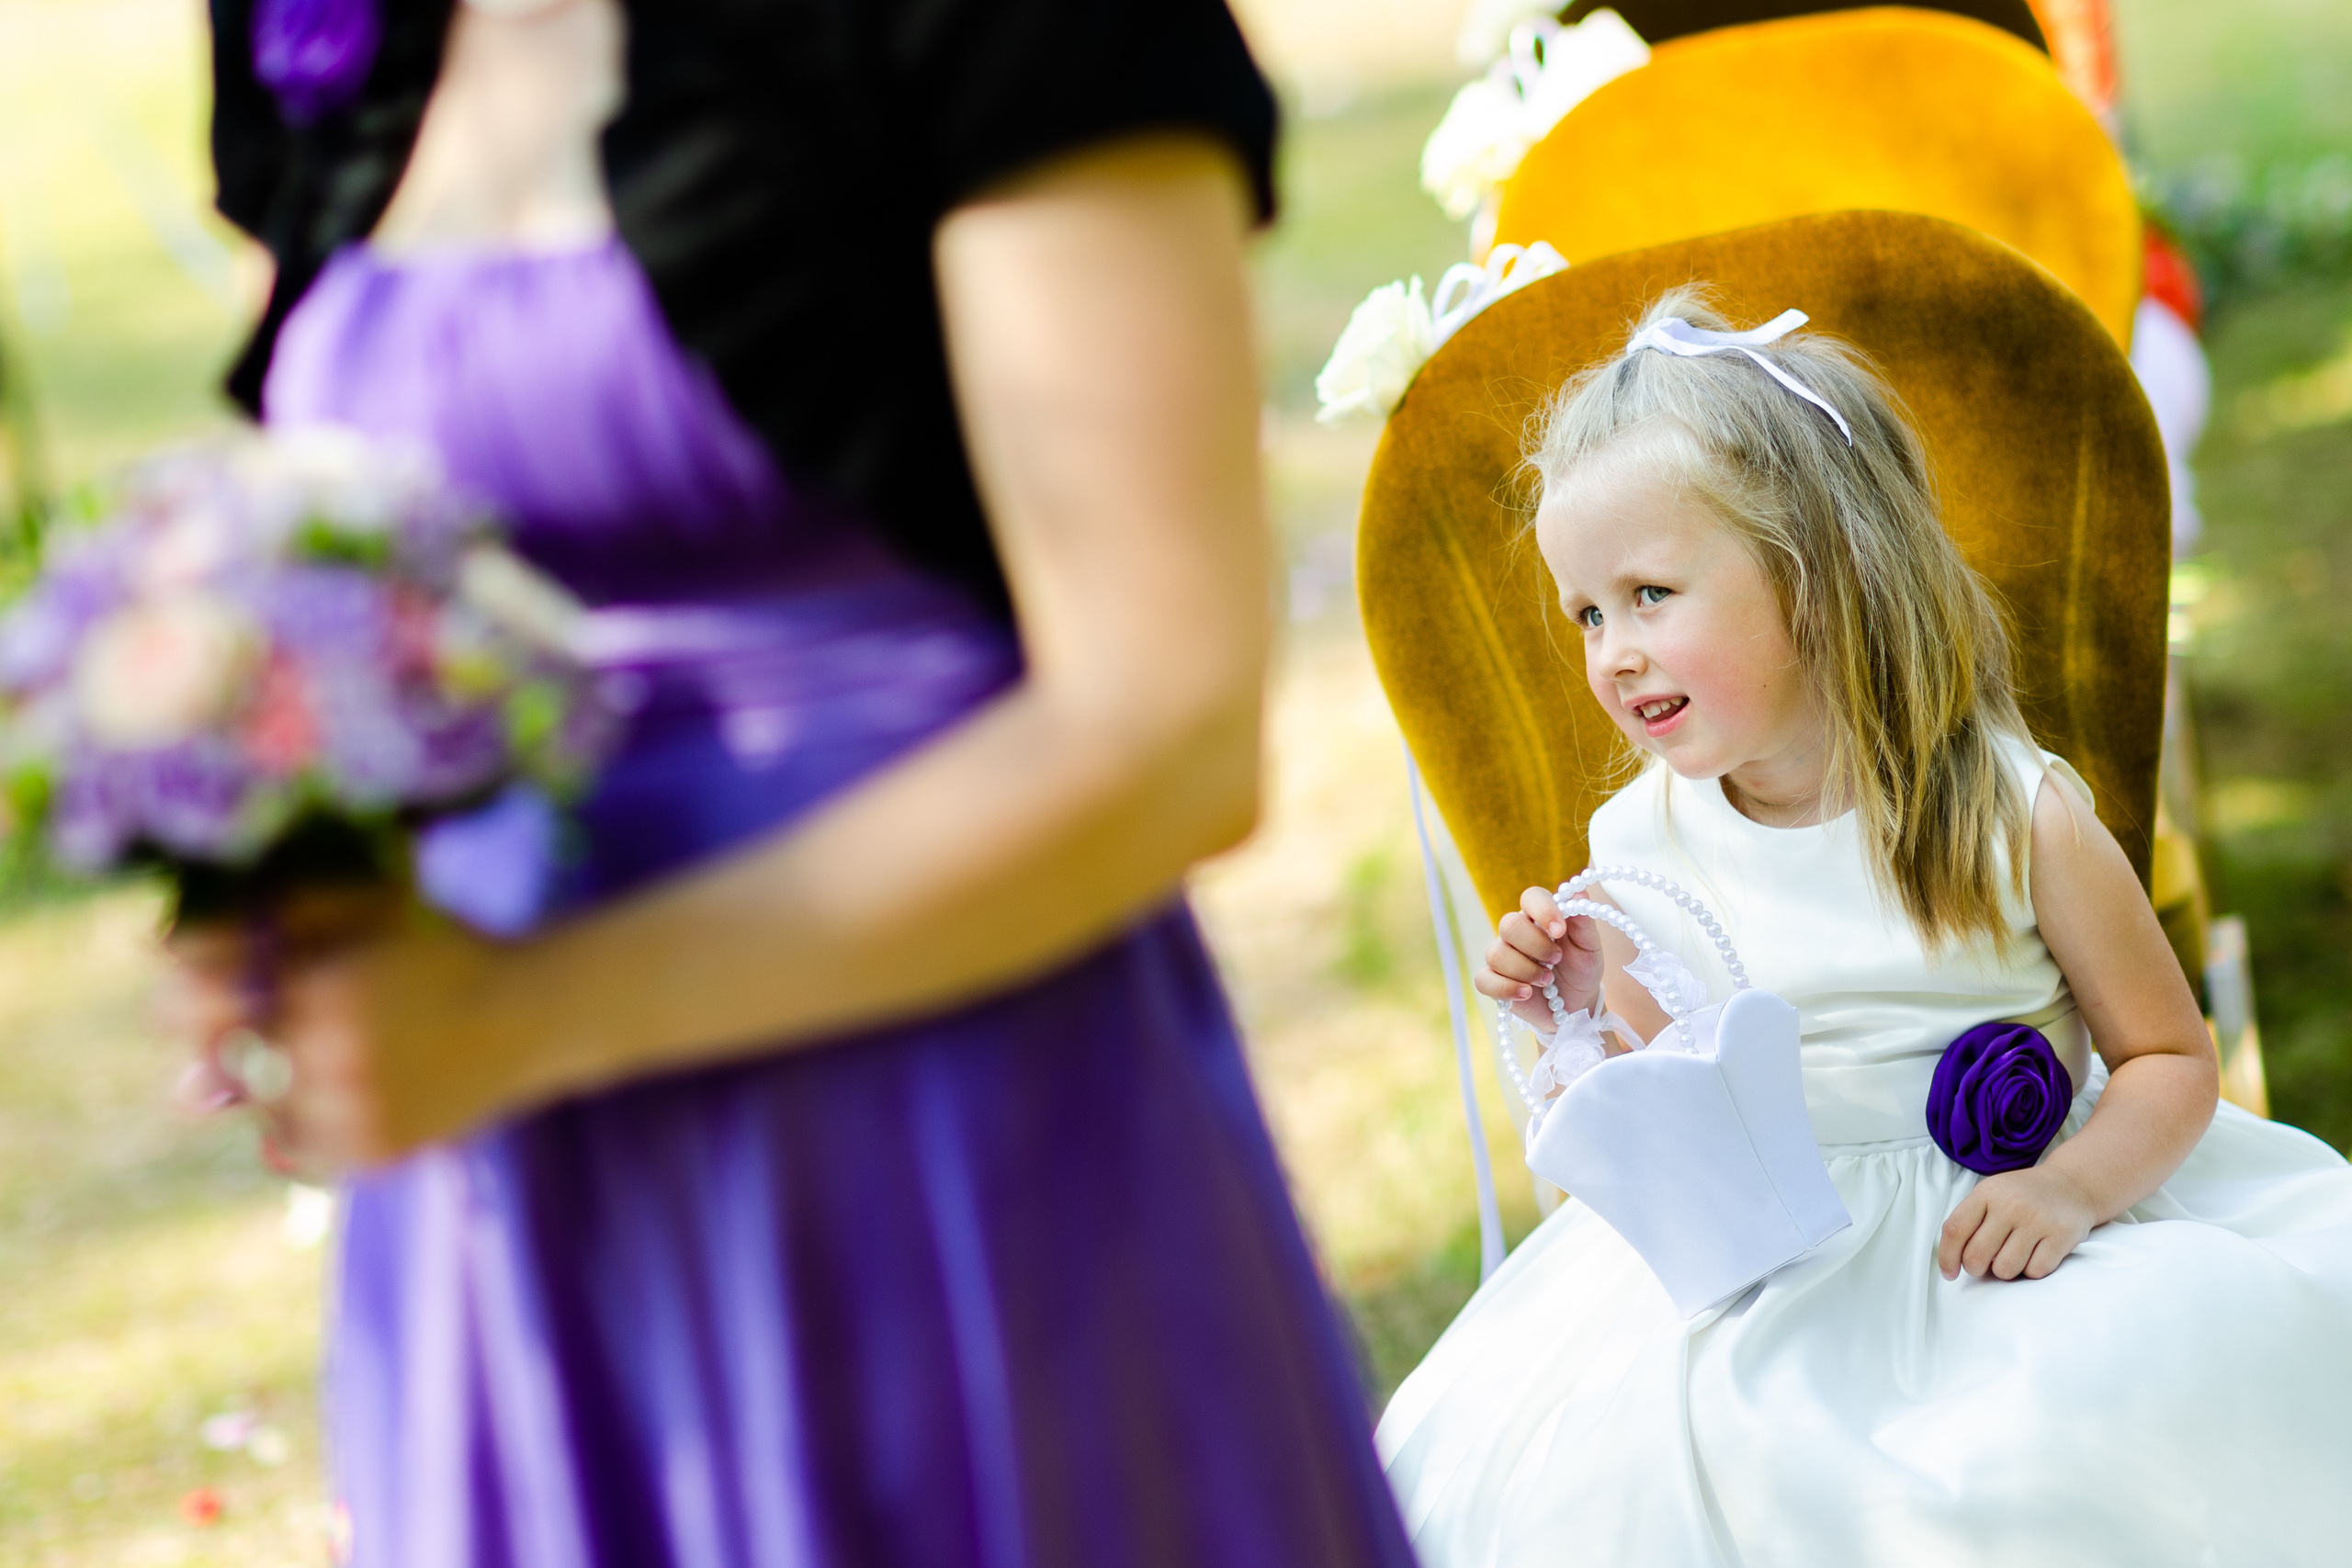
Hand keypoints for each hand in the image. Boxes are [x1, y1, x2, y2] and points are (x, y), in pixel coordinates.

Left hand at [163, 891, 510, 1174]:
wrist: (535, 1014)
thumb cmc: (440, 945)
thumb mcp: (363, 903)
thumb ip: (268, 917)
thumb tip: (159, 950)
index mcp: (323, 988)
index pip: (191, 1005)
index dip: (190, 991)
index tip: (216, 983)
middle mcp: (331, 1059)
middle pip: (217, 1061)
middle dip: (233, 1036)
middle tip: (286, 1016)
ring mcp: (351, 1115)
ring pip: (256, 1107)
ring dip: (273, 1080)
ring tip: (334, 1050)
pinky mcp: (371, 1154)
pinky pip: (297, 1144)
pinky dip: (308, 1117)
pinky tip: (356, 1082)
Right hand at [1473, 885, 1602, 1032]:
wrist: (1575, 1007)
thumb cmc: (1580, 971)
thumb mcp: (1589, 948)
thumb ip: (1583, 922)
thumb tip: (1578, 893)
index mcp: (1539, 917)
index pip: (1531, 897)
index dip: (1543, 910)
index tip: (1560, 931)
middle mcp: (1517, 933)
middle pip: (1508, 924)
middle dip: (1536, 946)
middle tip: (1557, 959)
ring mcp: (1502, 957)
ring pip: (1496, 954)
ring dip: (1526, 970)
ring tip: (1547, 980)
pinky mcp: (1493, 981)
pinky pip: (1484, 979)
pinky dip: (1506, 988)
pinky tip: (1526, 993)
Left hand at [1938, 1165, 2097, 1280]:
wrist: (2072, 1185)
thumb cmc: (2023, 1195)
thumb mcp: (1991, 1194)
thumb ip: (1969, 1220)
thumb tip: (1951, 1259)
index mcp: (1987, 1193)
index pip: (1955, 1230)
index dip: (1947, 1257)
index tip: (1950, 1273)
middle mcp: (2011, 1204)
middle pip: (1976, 1256)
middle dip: (1976, 1269)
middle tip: (1985, 1265)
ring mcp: (2037, 1220)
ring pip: (2005, 1269)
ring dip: (2006, 1270)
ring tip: (2014, 1254)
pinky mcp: (2061, 1235)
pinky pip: (2034, 1272)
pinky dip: (2032, 1270)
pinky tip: (2035, 1254)